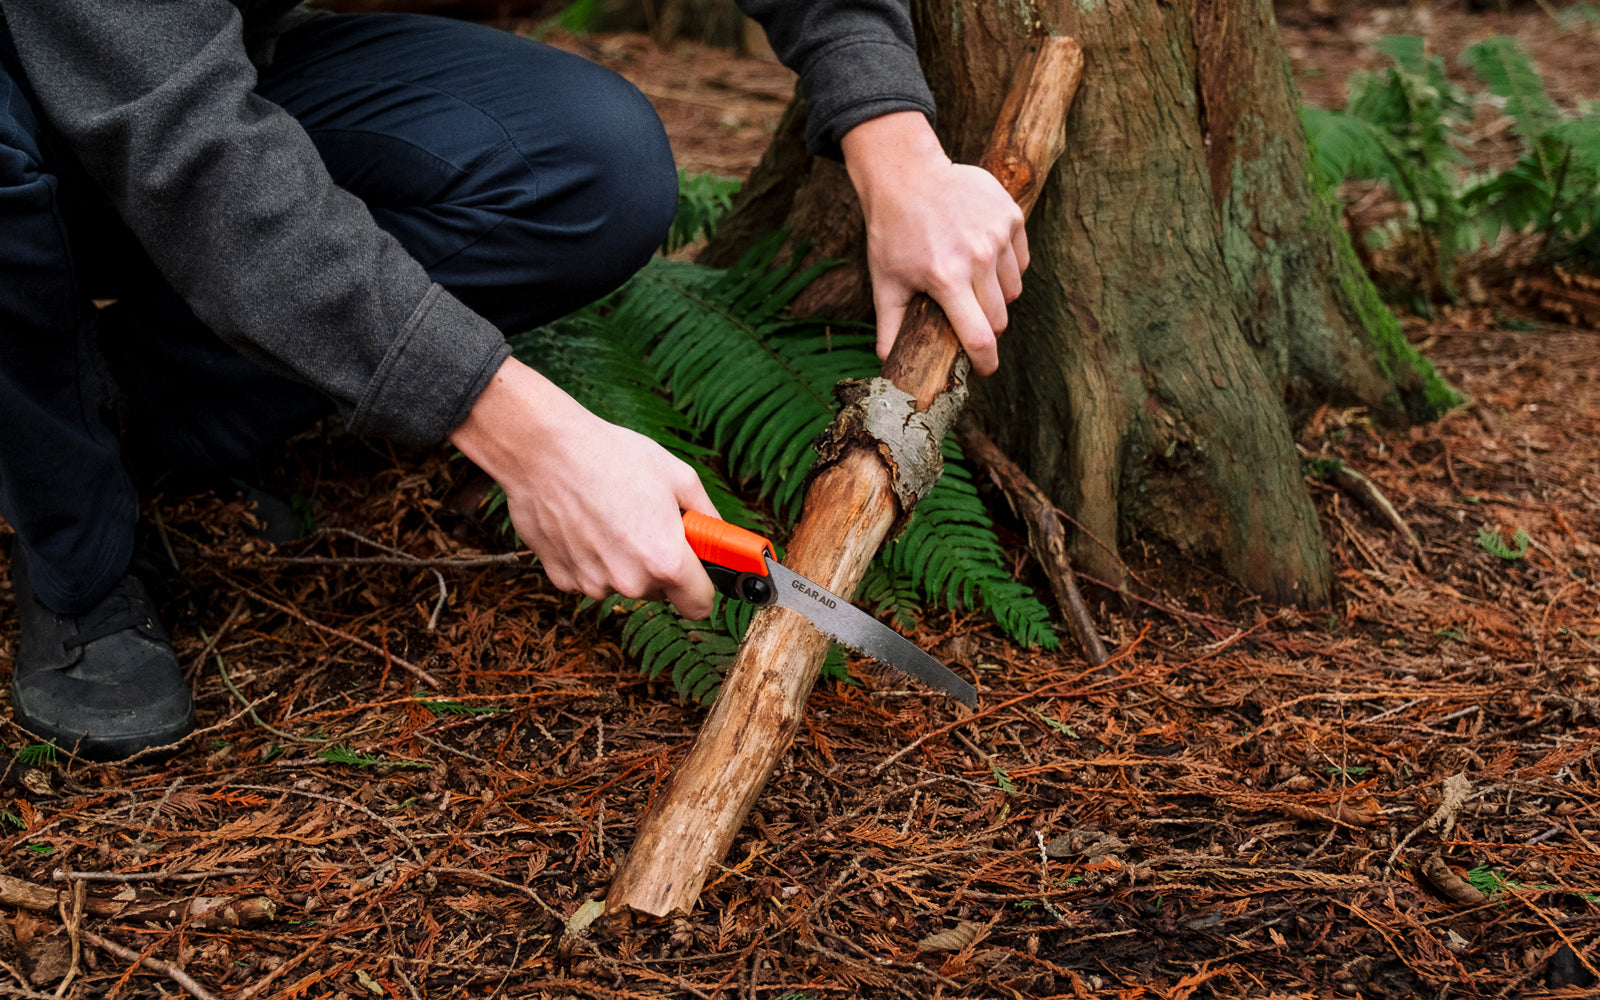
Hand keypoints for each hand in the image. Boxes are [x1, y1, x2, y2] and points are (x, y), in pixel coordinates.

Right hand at [450, 358, 717, 618]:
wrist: (546, 450)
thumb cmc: (612, 457)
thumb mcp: (678, 476)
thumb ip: (707, 516)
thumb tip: (720, 537)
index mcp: (665, 560)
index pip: (699, 606)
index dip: (702, 586)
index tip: (699, 571)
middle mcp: (630, 581)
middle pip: (659, 591)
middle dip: (660, 564)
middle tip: (647, 522)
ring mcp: (592, 583)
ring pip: (622, 582)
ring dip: (622, 560)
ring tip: (611, 515)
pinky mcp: (562, 578)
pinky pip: (589, 576)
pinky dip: (590, 557)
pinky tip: (584, 523)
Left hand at [841, 111, 1027, 375]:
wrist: (907, 175)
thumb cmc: (892, 233)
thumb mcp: (885, 281)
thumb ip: (889, 326)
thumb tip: (886, 363)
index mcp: (946, 278)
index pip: (980, 338)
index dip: (985, 362)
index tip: (983, 369)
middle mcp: (978, 256)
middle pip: (1000, 318)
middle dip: (986, 327)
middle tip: (966, 317)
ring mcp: (998, 234)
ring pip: (1013, 291)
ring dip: (996, 297)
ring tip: (971, 282)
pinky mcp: (1011, 216)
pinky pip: (1020, 261)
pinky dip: (1006, 268)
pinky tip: (983, 257)